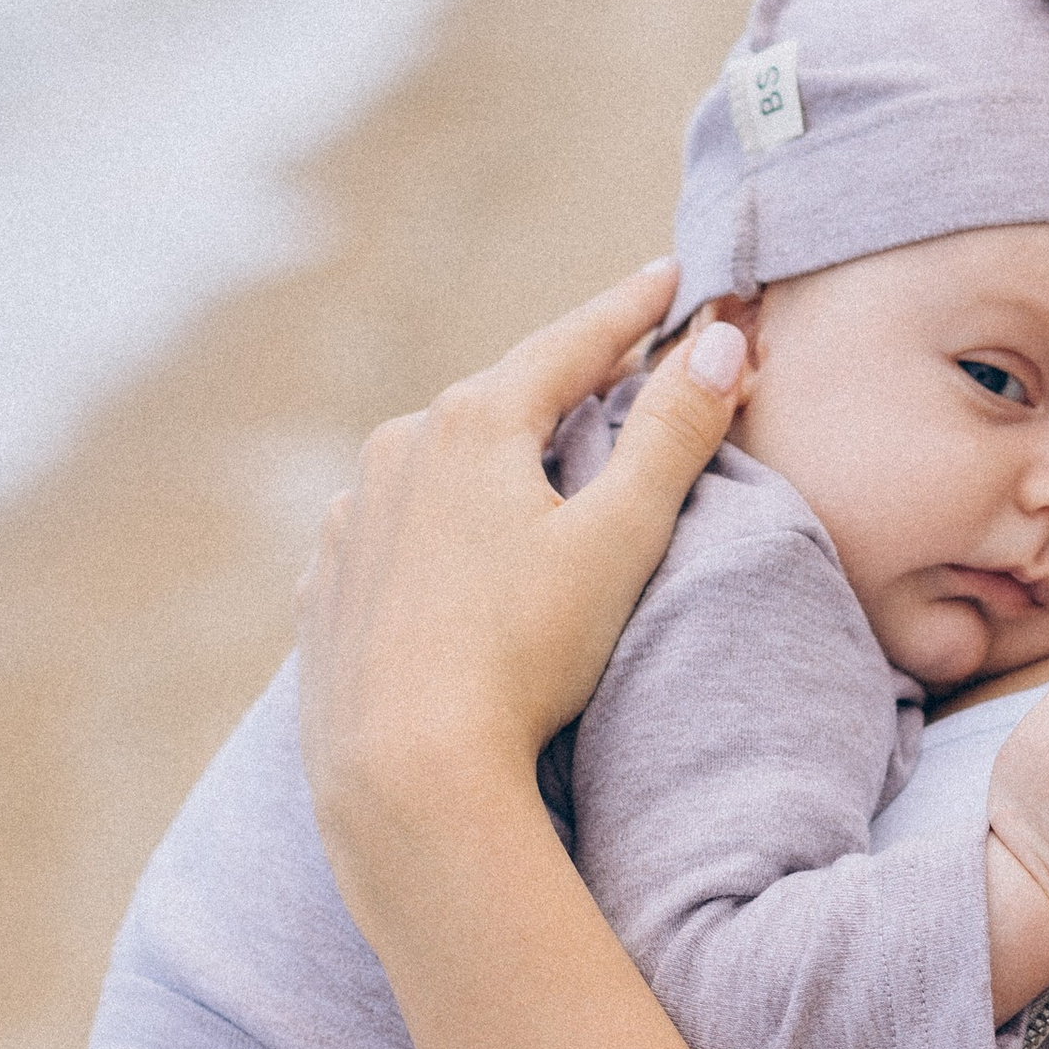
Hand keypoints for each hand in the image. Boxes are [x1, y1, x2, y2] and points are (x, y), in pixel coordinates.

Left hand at [296, 263, 746, 895]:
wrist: (402, 773)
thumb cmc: (522, 656)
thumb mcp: (620, 539)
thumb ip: (673, 434)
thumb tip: (721, 342)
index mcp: (473, 422)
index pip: (572, 343)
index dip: (632, 308)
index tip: (673, 276)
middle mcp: (397, 450)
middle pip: (502, 398)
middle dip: (561, 382)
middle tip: (617, 364)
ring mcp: (350, 520)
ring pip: (439, 463)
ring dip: (493, 455)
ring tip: (537, 462)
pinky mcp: (326, 590)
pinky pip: (392, 530)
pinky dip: (435, 522)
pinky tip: (451, 549)